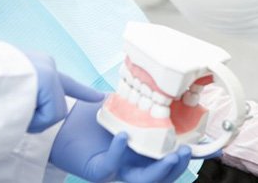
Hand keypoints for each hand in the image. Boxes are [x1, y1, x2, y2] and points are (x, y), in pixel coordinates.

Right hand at [25, 51, 103, 132]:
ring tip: (17, 108)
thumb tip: (31, 110)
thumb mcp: (17, 89)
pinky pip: (49, 116)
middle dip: (42, 118)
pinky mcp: (49, 80)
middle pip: (58, 107)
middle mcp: (48, 67)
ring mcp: (50, 72)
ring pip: (55, 114)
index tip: (100, 97)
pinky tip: (20, 109)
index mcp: (39, 68)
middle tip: (21, 112)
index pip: (66, 82)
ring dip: (36, 120)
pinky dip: (34, 120)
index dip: (83, 92)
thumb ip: (31, 97)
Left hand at [49, 99, 191, 182]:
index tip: (204, 146)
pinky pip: (112, 163)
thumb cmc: (89, 115)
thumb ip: (136, 104)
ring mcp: (115, 168)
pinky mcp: (97, 169)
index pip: (164, 156)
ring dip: (159, 169)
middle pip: (160, 173)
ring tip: (170, 155)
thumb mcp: (118, 106)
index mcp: (137, 149)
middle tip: (187, 150)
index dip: (183, 154)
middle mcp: (129, 162)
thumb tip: (158, 92)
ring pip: (143, 179)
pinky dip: (120, 151)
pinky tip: (124, 136)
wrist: (61, 121)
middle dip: (177, 165)